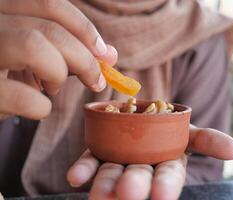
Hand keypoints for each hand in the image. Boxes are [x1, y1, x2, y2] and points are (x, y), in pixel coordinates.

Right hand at [0, 0, 117, 119]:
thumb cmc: (3, 73)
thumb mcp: (34, 55)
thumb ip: (70, 51)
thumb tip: (111, 55)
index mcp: (1, 10)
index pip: (48, 3)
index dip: (84, 29)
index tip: (103, 53)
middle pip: (49, 28)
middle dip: (84, 58)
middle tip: (95, 80)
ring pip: (33, 45)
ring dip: (58, 73)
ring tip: (54, 89)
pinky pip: (21, 95)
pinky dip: (41, 107)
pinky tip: (37, 108)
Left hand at [67, 126, 232, 199]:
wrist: (145, 118)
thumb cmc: (172, 129)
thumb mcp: (191, 132)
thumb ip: (208, 140)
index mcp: (167, 164)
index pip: (169, 177)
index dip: (167, 186)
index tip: (163, 195)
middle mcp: (143, 167)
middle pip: (138, 177)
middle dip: (134, 186)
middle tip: (129, 194)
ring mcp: (120, 162)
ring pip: (112, 175)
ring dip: (104, 185)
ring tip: (98, 196)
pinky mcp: (100, 153)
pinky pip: (91, 162)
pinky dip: (83, 169)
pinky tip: (74, 177)